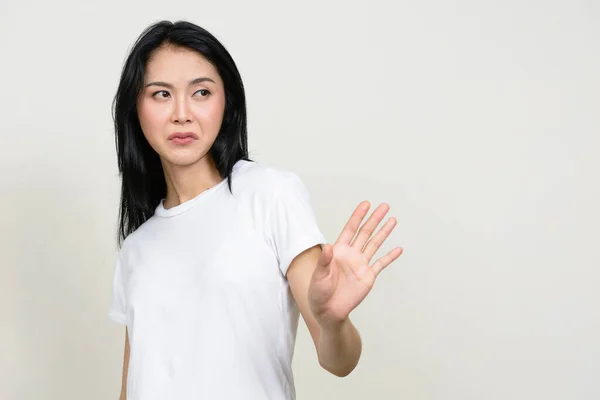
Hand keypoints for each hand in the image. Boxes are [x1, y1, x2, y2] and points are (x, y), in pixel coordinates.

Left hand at [308, 201, 402, 328]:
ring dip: (384, 232)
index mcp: (338, 251)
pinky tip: (398, 249)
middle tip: (385, 206)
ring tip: (393, 220)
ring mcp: (361, 265)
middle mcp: (351, 254)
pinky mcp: (368, 277)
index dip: (358, 216)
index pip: (350, 229)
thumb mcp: (318, 276)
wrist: (328, 311)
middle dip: (374, 219)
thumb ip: (324, 261)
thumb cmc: (318, 293)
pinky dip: (390, 257)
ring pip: (375, 244)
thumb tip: (327, 246)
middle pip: (365, 233)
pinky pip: (381, 264)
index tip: (366, 204)